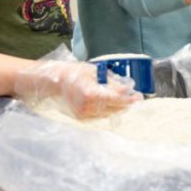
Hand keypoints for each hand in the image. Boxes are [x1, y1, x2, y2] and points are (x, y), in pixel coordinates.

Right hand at [14, 61, 141, 118]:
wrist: (52, 83)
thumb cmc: (72, 73)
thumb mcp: (94, 72)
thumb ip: (111, 81)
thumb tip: (127, 88)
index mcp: (91, 94)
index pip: (116, 100)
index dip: (129, 99)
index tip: (138, 96)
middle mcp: (88, 108)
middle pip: (114, 109)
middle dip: (126, 103)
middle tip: (135, 97)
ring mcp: (83, 115)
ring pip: (108, 114)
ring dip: (118, 107)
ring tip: (125, 99)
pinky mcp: (81, 118)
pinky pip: (100, 116)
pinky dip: (108, 110)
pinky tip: (112, 104)